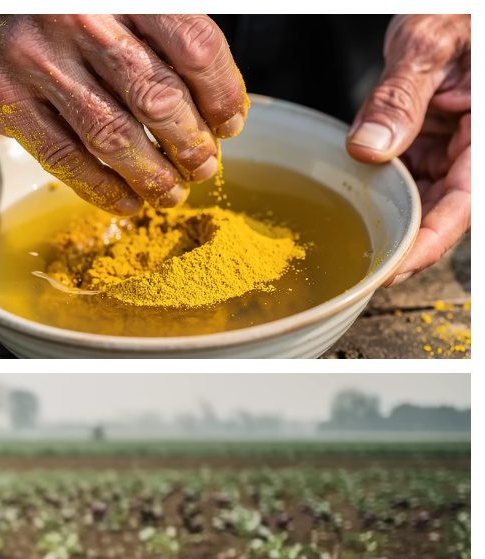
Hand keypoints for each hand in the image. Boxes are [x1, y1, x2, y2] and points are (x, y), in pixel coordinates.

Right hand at [0, 14, 247, 213]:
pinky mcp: (3, 100)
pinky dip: (101, 187)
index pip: (193, 45)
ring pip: (113, 134)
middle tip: (204, 166)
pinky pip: (64, 156)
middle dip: (191, 142)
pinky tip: (125, 201)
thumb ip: (153, 30)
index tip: (230, 123)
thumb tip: (211, 101)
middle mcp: (80, 19)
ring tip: (171, 192)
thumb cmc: (48, 5)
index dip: (222, 92)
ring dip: (152, 174)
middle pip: (157, 96)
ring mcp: (37, 62)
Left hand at [347, 15, 469, 286]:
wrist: (455, 3)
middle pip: (442, 210)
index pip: (462, 206)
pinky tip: (353, 197)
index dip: (426, 245)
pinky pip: (409, 171)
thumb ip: (401, 97)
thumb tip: (369, 149)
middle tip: (354, 267)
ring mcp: (454, 144)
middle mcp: (475, 147)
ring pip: (423, 195)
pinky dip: (382, 184)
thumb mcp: (427, 44)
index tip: (390, 270)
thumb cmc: (457, 11)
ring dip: (389, 213)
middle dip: (401, 239)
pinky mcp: (433, 137)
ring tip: (348, 239)